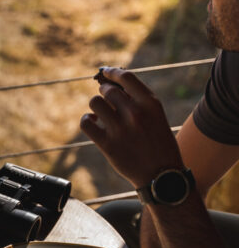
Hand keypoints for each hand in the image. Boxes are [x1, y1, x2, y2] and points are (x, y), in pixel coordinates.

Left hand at [80, 67, 183, 187]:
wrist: (162, 175)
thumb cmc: (158, 143)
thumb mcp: (156, 116)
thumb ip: (137, 101)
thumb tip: (112, 84)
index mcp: (151, 103)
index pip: (126, 77)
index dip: (112, 72)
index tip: (105, 72)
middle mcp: (135, 113)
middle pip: (107, 90)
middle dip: (104, 92)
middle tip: (107, 100)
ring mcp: (120, 129)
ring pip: (95, 103)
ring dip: (96, 106)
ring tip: (101, 114)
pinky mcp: (107, 144)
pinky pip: (86, 123)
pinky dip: (86, 120)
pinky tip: (94, 123)